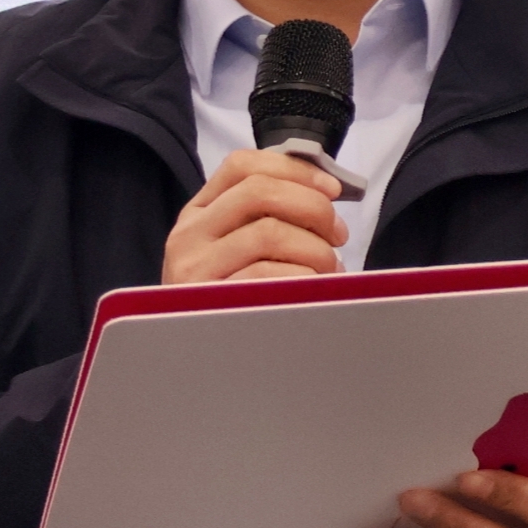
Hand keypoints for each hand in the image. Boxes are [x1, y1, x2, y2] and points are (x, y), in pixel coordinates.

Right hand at [161, 147, 349, 284]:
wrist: (190, 362)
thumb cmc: (227, 302)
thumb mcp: (235, 253)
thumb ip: (267, 220)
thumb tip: (327, 196)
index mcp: (198, 213)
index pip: (243, 166)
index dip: (295, 170)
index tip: (332, 189)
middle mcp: (189, 234)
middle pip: (260, 192)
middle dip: (313, 208)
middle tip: (338, 233)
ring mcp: (194, 268)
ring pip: (269, 233)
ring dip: (315, 249)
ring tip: (328, 270)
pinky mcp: (209, 302)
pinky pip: (269, 278)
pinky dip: (305, 280)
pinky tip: (314, 292)